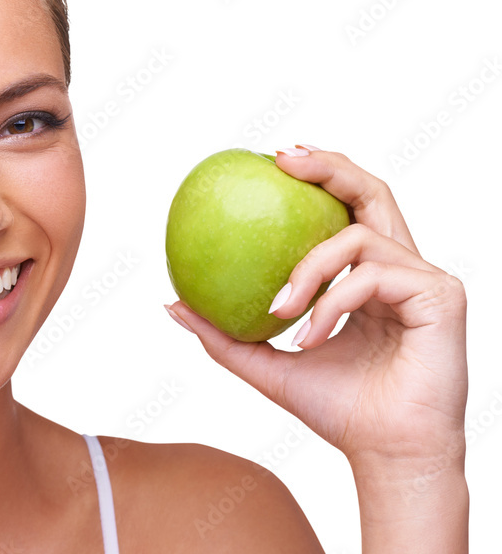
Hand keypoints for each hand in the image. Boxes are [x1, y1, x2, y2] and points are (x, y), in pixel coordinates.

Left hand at [167, 147, 467, 469]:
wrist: (384, 452)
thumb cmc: (336, 409)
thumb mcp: (265, 364)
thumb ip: (223, 334)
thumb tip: (172, 302)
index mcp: (367, 275)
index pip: (347, 209)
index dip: (319, 174)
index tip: (273, 159)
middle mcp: (399, 267)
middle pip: (372, 191)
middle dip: (328, 165)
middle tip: (281, 160)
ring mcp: (423, 279)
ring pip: (357, 237)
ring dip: (308, 270)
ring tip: (280, 308)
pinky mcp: (440, 296)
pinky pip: (370, 276)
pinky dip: (332, 303)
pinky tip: (310, 337)